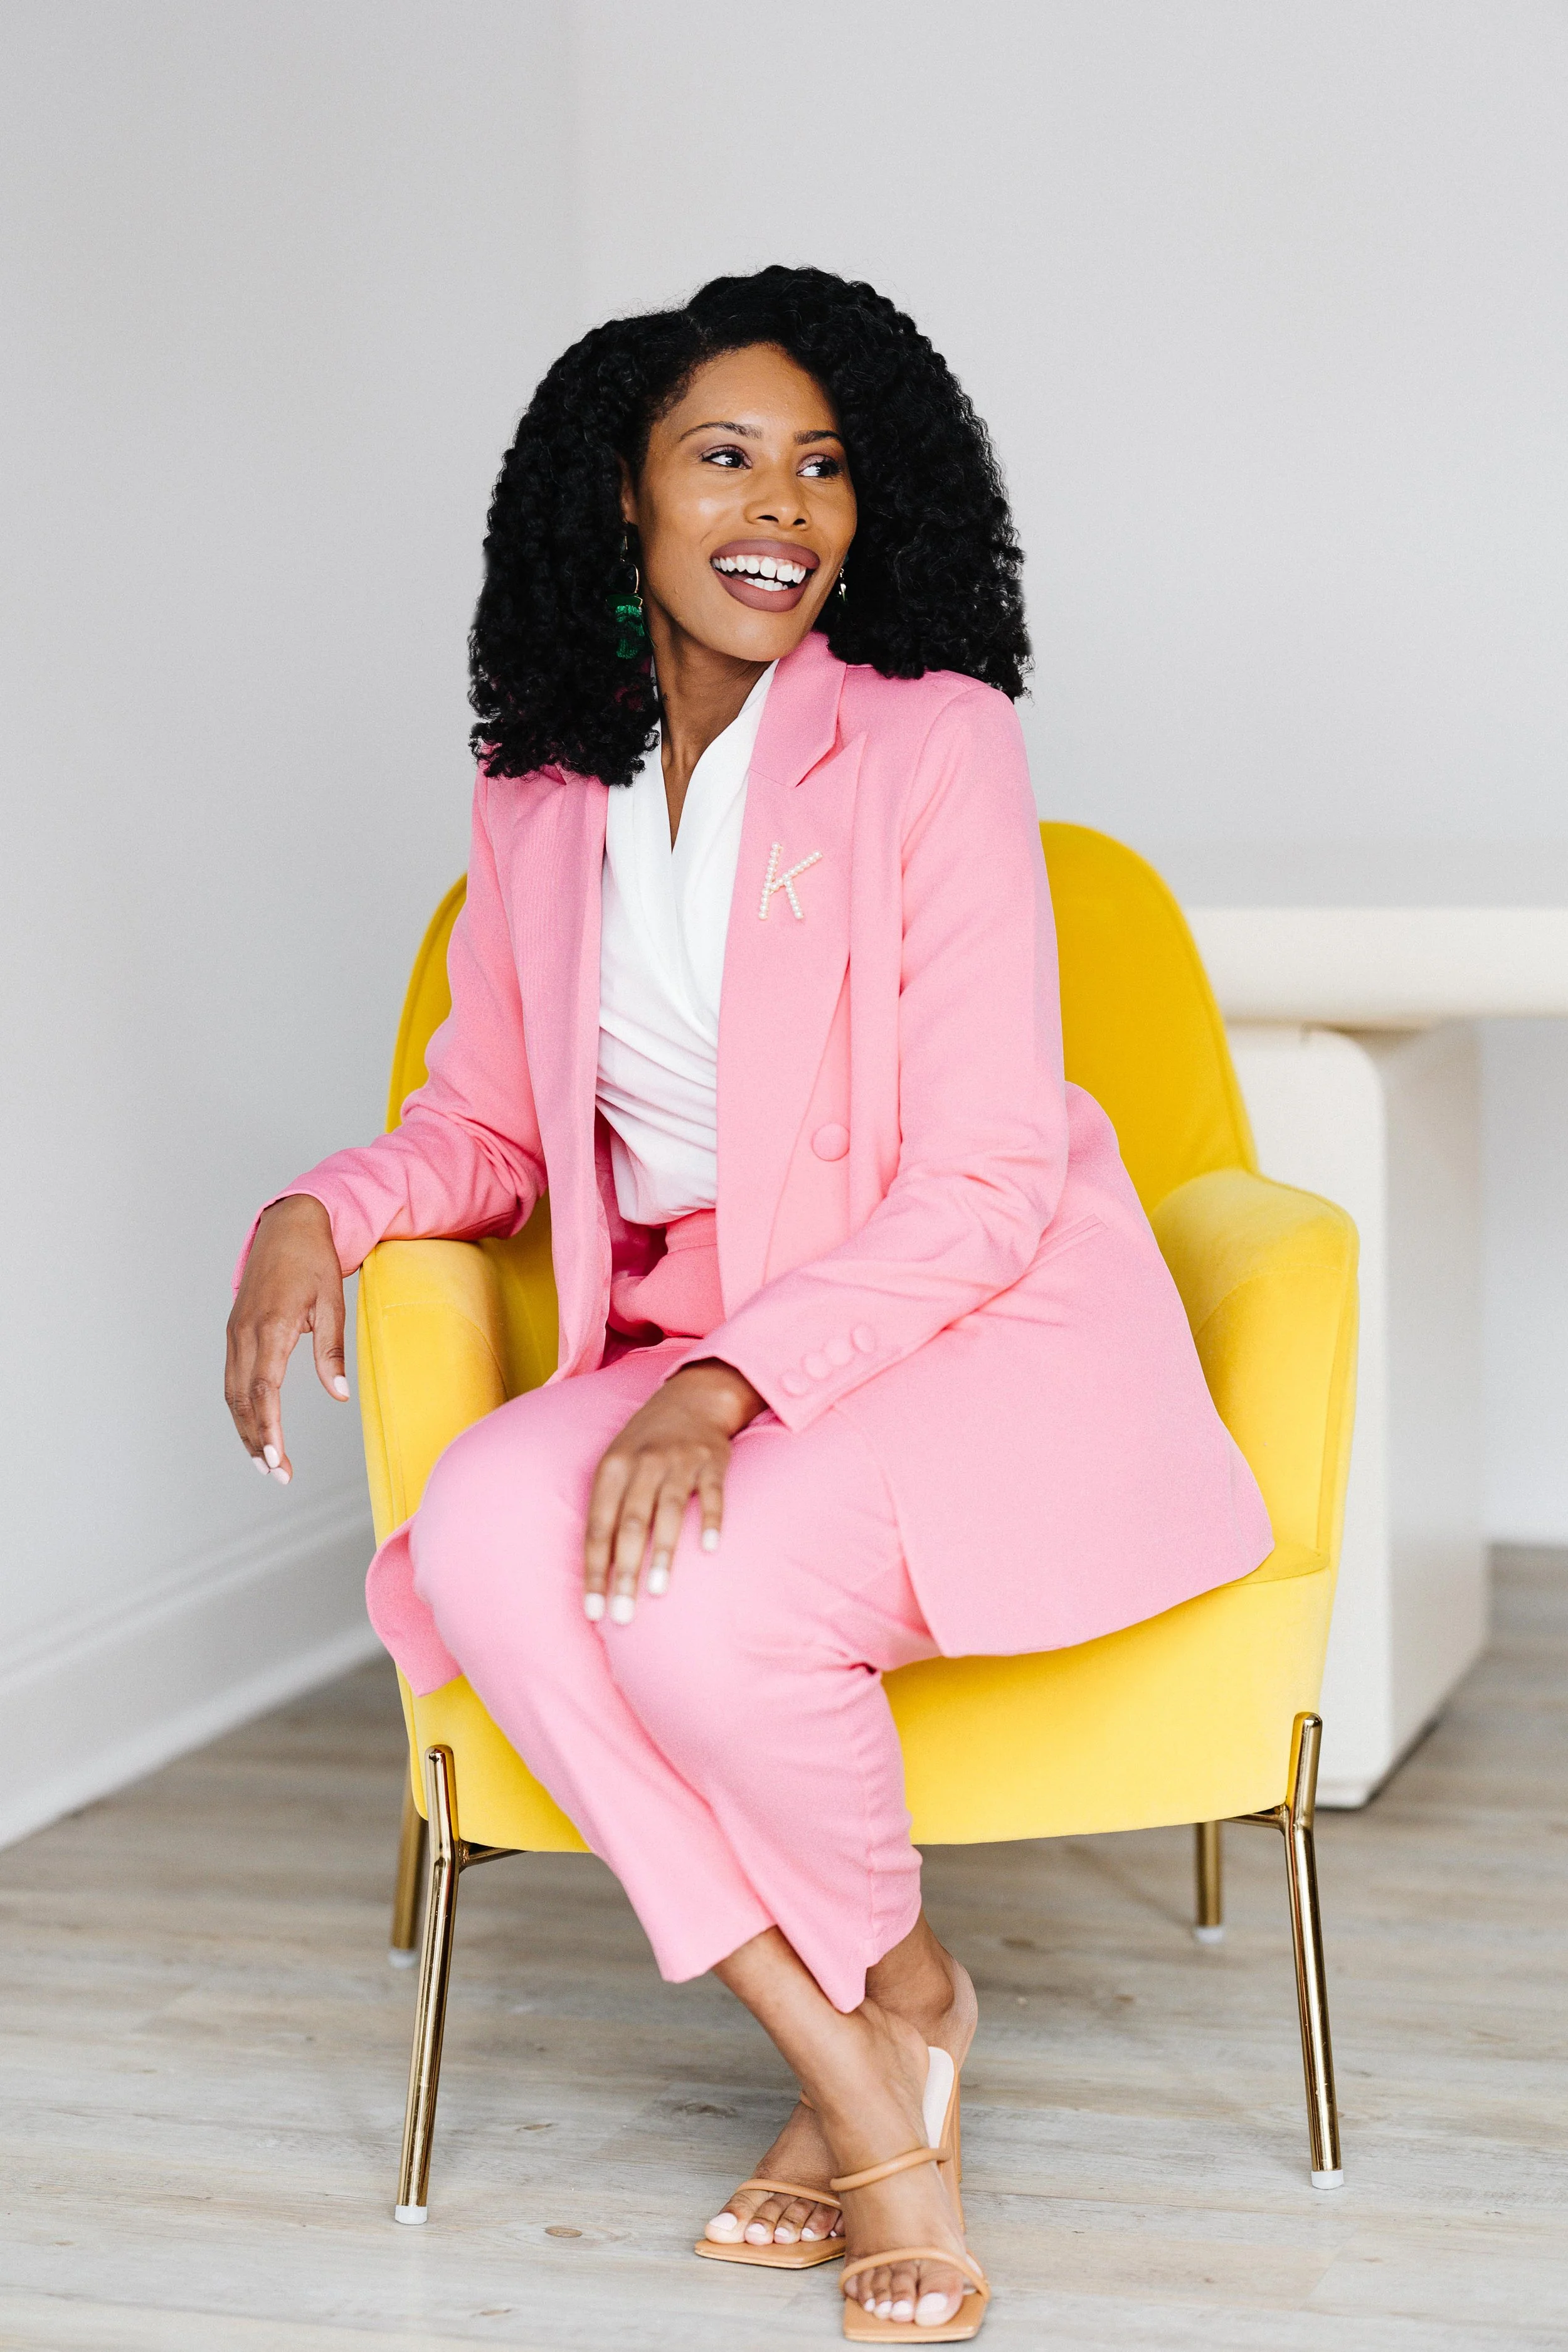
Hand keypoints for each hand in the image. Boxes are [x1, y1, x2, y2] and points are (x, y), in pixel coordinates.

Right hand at [225, 1195, 348, 1482]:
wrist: (287, 1225)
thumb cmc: (313, 1261)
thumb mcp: (332, 1303)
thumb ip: (331, 1352)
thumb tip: (339, 1396)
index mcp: (270, 1325)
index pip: (264, 1389)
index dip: (268, 1428)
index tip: (276, 1458)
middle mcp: (245, 1331)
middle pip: (242, 1400)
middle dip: (257, 1441)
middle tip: (278, 1475)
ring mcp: (234, 1331)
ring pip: (232, 1393)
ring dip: (246, 1430)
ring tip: (264, 1463)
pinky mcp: (234, 1331)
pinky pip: (232, 1378)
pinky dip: (241, 1408)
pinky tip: (255, 1428)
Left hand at [583, 1360, 764, 1623]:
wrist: (692, 1397)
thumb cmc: (645, 1444)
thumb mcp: (616, 1465)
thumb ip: (607, 1510)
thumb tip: (598, 1571)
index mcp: (612, 1468)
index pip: (598, 1527)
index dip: (594, 1570)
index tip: (593, 1610)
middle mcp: (643, 1463)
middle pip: (630, 1524)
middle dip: (625, 1572)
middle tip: (623, 1614)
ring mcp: (680, 1461)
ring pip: (669, 1510)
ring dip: (662, 1551)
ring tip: (658, 1590)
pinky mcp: (713, 1461)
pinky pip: (713, 1494)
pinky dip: (712, 1519)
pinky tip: (710, 1547)